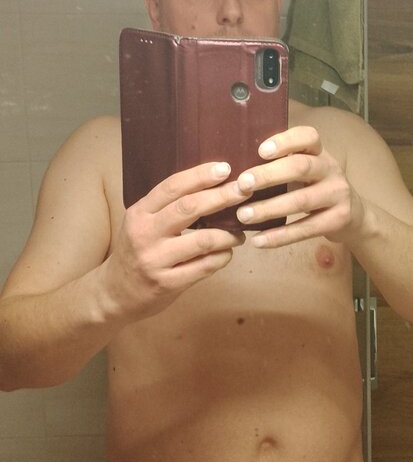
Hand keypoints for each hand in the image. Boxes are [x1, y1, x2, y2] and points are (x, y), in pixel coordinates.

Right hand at [100, 162, 246, 319]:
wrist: (116, 293)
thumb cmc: (138, 250)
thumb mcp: (143, 223)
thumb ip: (169, 207)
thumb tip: (214, 186)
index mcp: (139, 213)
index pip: (172, 187)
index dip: (200, 176)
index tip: (226, 168)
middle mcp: (145, 234)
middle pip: (189, 208)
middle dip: (222, 196)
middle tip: (246, 190)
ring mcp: (155, 260)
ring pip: (203, 240)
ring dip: (228, 234)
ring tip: (239, 233)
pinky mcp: (167, 283)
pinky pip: (205, 266)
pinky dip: (223, 257)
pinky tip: (227, 253)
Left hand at [233, 126, 363, 247]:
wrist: (352, 215)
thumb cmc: (314, 187)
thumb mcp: (305, 169)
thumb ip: (281, 164)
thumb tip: (234, 166)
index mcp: (319, 152)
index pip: (308, 137)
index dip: (285, 141)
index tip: (260, 150)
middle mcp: (331, 169)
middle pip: (300, 167)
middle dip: (269, 175)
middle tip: (242, 184)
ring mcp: (337, 194)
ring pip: (301, 201)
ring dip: (269, 209)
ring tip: (243, 215)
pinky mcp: (338, 220)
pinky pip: (305, 229)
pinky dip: (280, 236)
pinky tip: (258, 240)